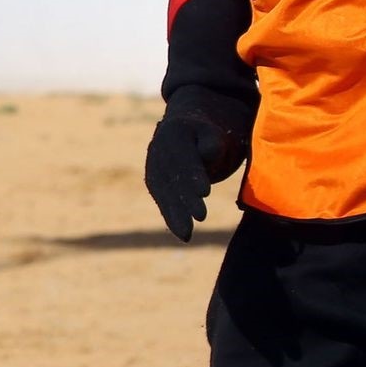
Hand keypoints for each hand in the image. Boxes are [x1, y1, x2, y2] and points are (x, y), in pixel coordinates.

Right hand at [144, 113, 224, 241]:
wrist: (180, 131)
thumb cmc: (204, 134)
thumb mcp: (213, 132)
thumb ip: (212, 142)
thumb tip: (206, 155)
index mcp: (174, 133)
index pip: (185, 157)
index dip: (194, 175)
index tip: (205, 192)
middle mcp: (158, 151)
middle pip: (173, 178)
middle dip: (186, 198)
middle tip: (201, 215)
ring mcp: (153, 168)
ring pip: (165, 194)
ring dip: (177, 214)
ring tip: (188, 234)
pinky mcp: (153, 183)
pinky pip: (162, 202)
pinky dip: (172, 218)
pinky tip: (182, 234)